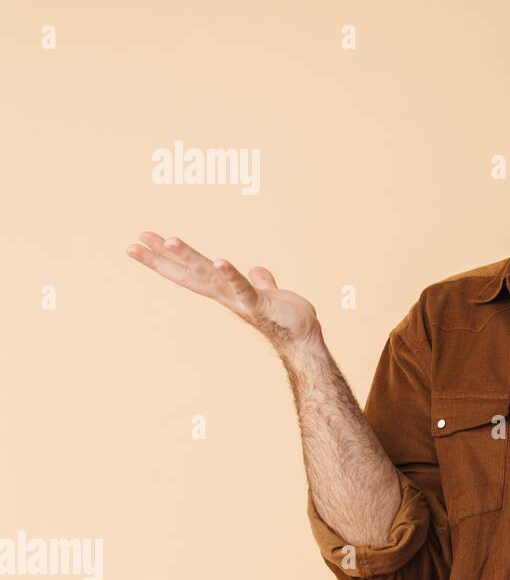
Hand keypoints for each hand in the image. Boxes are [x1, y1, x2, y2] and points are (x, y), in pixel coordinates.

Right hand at [125, 232, 321, 351]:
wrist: (304, 339)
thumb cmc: (287, 319)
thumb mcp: (270, 294)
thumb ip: (261, 282)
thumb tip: (259, 272)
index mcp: (225, 289)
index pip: (191, 271)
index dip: (167, 259)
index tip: (143, 243)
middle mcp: (226, 295)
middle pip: (189, 273)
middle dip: (161, 259)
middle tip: (134, 244)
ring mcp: (240, 300)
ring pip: (209, 276)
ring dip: (189, 258)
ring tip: (169, 241)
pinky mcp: (259, 304)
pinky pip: (242, 287)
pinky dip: (231, 275)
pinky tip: (221, 261)